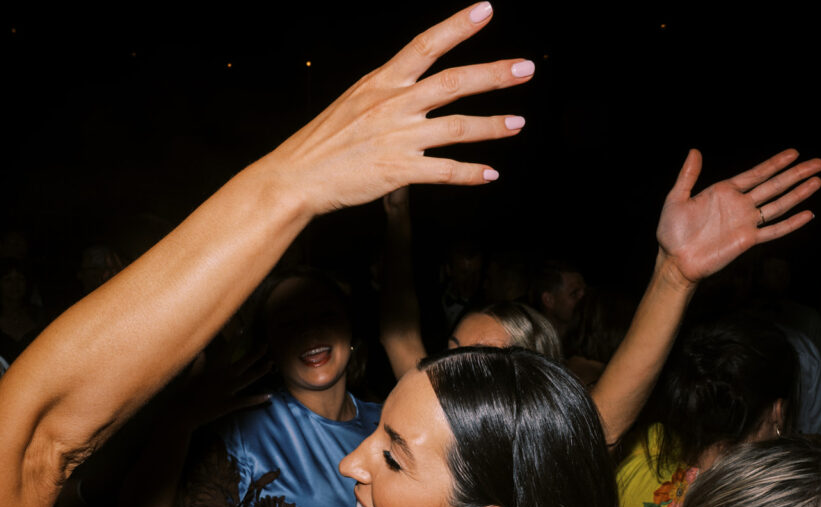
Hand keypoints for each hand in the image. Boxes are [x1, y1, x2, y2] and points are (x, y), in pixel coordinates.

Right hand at [181, 336, 271, 427]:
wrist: (182, 412)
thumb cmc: (184, 393)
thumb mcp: (191, 375)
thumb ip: (199, 364)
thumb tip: (203, 353)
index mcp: (214, 368)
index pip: (227, 349)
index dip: (236, 339)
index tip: (242, 329)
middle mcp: (224, 376)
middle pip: (245, 362)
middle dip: (257, 353)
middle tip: (266, 345)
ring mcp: (229, 390)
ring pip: (250, 378)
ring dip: (262, 370)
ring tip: (271, 364)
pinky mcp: (230, 404)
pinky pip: (247, 400)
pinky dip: (258, 398)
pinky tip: (269, 395)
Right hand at [263, 3, 532, 214]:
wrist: (296, 176)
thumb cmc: (323, 143)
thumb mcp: (353, 102)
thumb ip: (388, 95)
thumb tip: (416, 92)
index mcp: (380, 83)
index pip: (424, 45)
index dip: (457, 26)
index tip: (485, 10)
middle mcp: (392, 105)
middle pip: (453, 82)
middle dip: (494, 74)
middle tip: (525, 68)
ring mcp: (397, 137)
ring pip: (457, 127)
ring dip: (491, 125)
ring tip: (517, 123)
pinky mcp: (398, 170)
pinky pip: (444, 170)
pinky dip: (470, 173)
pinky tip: (489, 173)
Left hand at [656, 149, 820, 283]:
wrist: (674, 260)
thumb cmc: (672, 232)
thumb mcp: (676, 199)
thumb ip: (687, 176)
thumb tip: (694, 150)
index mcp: (724, 192)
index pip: (756, 174)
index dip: (775, 163)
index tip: (794, 153)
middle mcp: (739, 205)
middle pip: (774, 186)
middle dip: (795, 173)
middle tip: (818, 162)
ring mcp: (745, 222)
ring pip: (778, 205)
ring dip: (798, 193)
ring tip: (817, 181)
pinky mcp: (747, 240)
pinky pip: (773, 231)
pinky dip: (791, 223)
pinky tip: (808, 214)